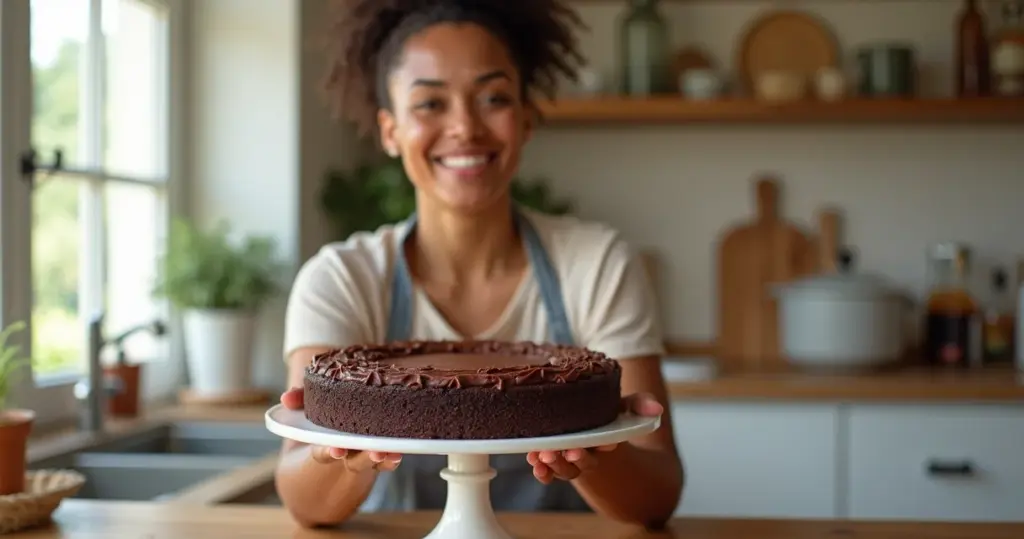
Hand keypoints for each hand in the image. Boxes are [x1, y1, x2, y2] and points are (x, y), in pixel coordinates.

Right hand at [280, 387, 402, 471]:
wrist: (330, 455)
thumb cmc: (317, 426)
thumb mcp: (304, 413)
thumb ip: (298, 402)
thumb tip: (285, 397)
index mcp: (323, 448)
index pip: (324, 452)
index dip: (329, 451)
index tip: (336, 450)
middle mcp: (345, 456)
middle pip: (355, 460)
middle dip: (365, 456)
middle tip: (376, 452)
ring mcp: (364, 456)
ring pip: (374, 461)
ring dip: (384, 457)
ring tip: (394, 452)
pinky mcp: (381, 453)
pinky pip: (388, 458)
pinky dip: (394, 454)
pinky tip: (402, 450)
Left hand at [526, 392, 662, 483]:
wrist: (585, 418)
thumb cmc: (606, 413)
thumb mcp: (623, 405)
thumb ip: (639, 403)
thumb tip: (657, 408)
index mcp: (606, 440)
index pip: (607, 445)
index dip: (606, 445)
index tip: (607, 442)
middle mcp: (588, 453)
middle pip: (583, 463)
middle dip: (577, 459)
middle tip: (572, 452)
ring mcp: (568, 459)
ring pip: (563, 469)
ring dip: (554, 465)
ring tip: (545, 455)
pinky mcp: (551, 460)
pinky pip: (546, 471)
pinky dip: (540, 470)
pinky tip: (533, 461)